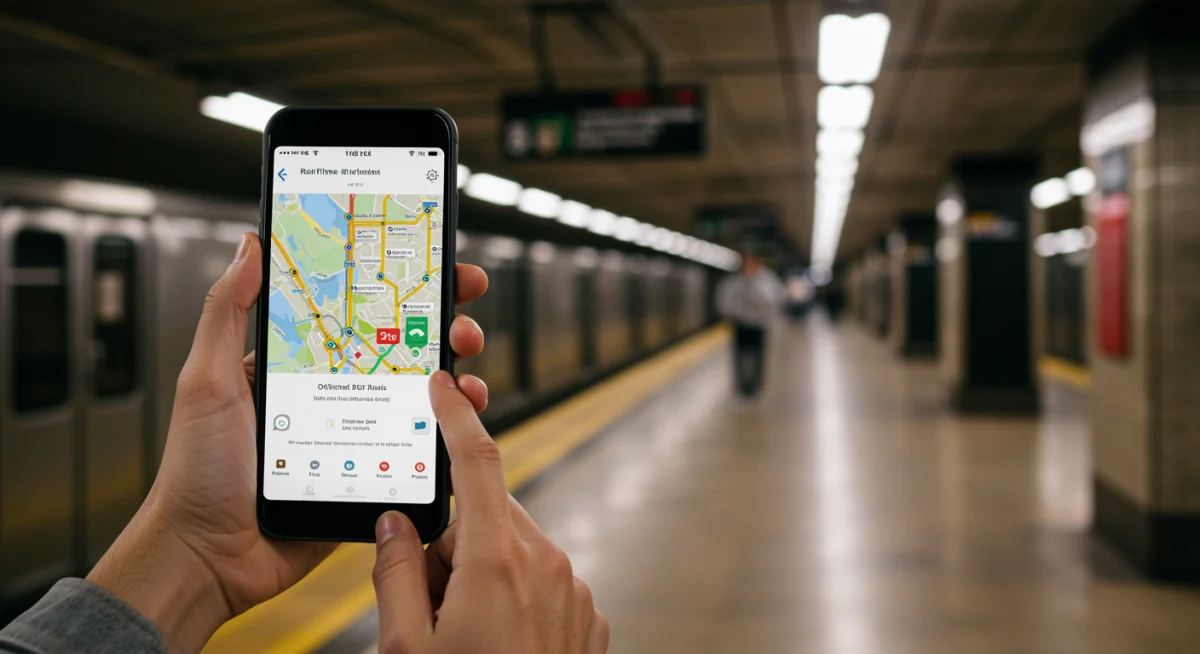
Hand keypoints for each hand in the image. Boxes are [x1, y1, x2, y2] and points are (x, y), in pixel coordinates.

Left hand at [87, 233, 490, 651]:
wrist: (208, 555)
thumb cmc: (197, 470)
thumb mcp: (207, 379)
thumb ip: (227, 311)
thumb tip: (250, 244)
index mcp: (300, 364)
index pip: (359, 312)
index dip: (401, 288)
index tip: (438, 267)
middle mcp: (336, 394)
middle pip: (405, 349)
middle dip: (445, 327)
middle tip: (462, 322)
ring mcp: (358, 435)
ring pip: (423, 397)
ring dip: (457, 378)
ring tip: (465, 375)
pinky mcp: (372, 477)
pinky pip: (421, 451)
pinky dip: (449, 432)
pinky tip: (459, 420)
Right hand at [370, 371, 608, 653]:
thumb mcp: (404, 648)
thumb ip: (396, 573)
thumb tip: (395, 525)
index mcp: (499, 561)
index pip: (479, 462)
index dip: (457, 415)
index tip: (444, 384)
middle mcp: (548, 565)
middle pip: (489, 518)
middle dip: (452, 542)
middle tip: (424, 601)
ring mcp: (574, 592)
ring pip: (514, 552)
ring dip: (482, 574)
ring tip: (459, 635)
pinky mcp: (588, 618)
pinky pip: (542, 584)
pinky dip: (513, 599)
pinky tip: (494, 646)